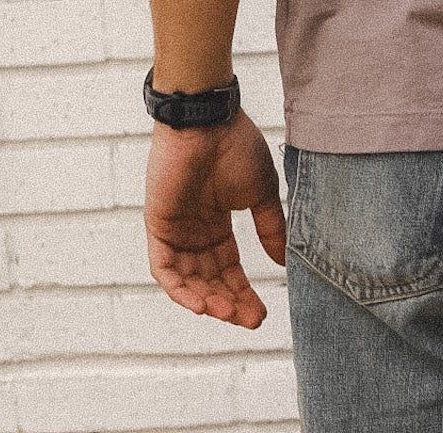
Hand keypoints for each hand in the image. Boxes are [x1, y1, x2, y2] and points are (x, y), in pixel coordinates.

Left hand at [144, 109, 286, 326]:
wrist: (207, 121)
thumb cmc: (236, 147)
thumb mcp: (262, 192)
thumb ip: (270, 227)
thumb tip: (284, 263)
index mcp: (217, 221)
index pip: (229, 267)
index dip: (244, 292)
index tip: (261, 314)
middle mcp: (195, 230)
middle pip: (210, 279)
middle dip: (230, 303)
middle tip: (250, 320)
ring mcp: (175, 230)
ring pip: (188, 281)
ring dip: (208, 301)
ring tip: (230, 314)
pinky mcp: (158, 227)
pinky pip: (165, 270)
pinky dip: (181, 290)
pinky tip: (203, 304)